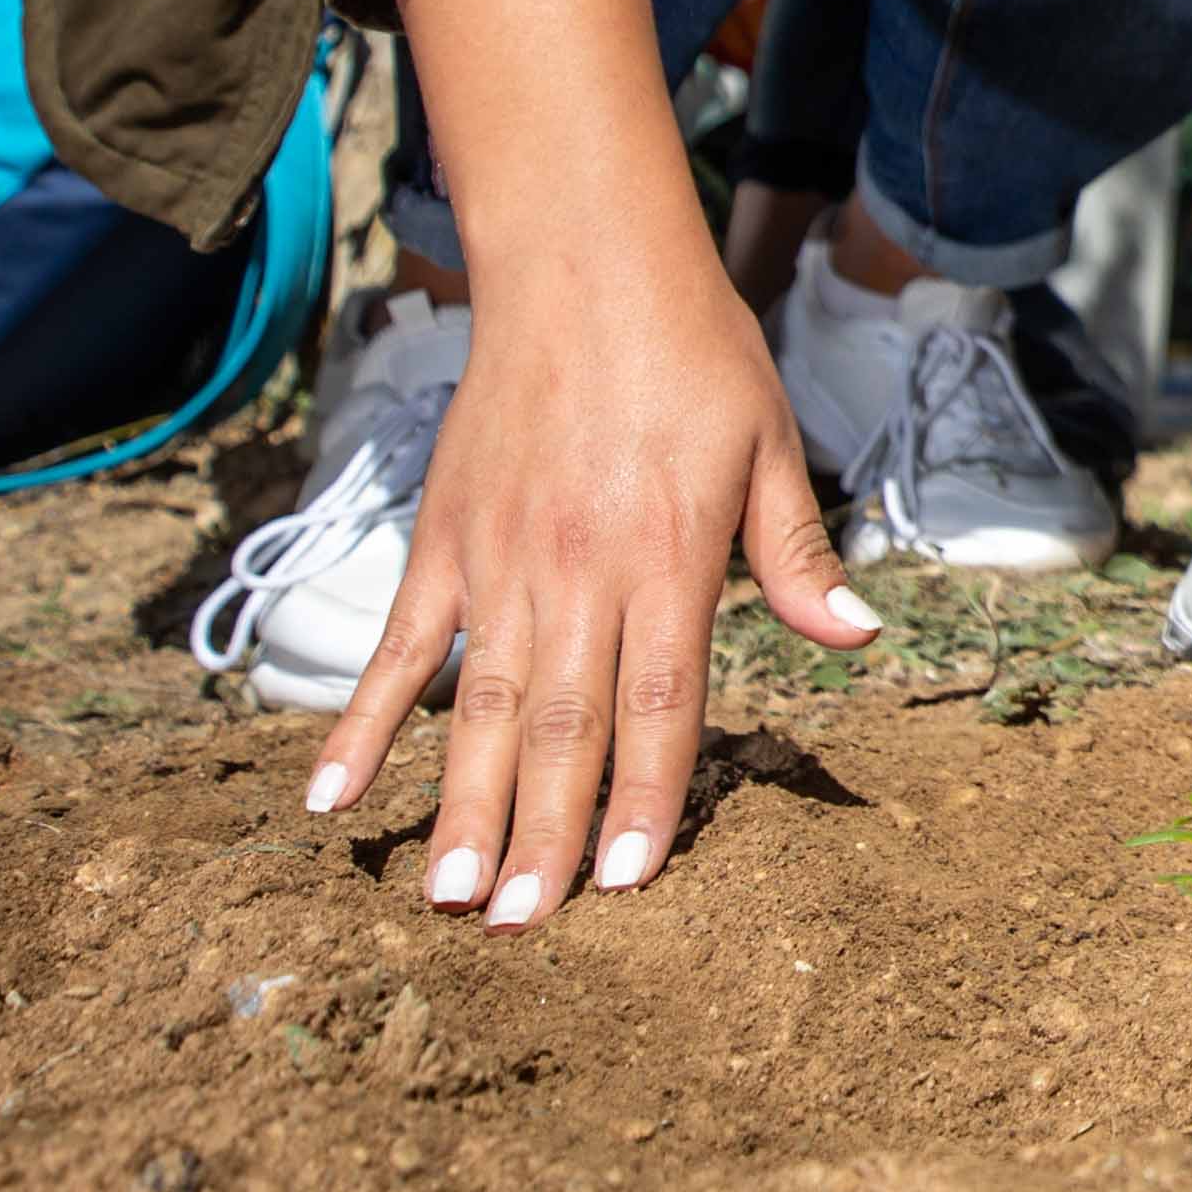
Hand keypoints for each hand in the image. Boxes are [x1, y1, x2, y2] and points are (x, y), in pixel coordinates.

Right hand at [304, 236, 870, 923]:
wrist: (583, 261)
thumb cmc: (694, 353)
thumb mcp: (772, 445)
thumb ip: (798, 557)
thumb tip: (855, 639)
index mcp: (670, 557)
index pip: (660, 702)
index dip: (644, 797)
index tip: (625, 885)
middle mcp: (580, 569)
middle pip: (565, 726)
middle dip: (545, 835)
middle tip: (520, 929)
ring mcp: (499, 559)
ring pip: (482, 705)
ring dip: (463, 804)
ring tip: (445, 897)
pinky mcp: (444, 537)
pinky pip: (398, 646)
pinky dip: (362, 722)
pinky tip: (335, 795)